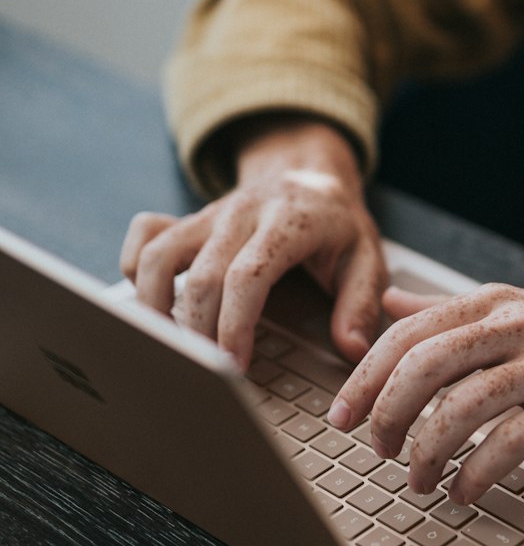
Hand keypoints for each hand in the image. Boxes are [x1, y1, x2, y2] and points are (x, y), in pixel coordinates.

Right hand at [120, 118, 385, 369]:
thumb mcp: (366, 256)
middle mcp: (240, 213)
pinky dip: (135, 271)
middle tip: (207, 373)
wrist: (306, 171)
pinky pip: (144, 237)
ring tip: (172, 348)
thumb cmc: (336, 223)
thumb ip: (361, 303)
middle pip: (201, 276)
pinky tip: (152, 303)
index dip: (235, 325)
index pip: (247, 275)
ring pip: (158, 256)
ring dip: (155, 307)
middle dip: (198, 332)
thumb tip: (352, 350)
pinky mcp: (186, 220)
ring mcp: (208, 215)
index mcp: (288, 221)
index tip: (233, 367)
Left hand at [329, 283, 523, 503]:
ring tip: (418, 480)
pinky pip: (511, 442)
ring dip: (428, 451)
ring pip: (463, 405)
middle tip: (376, 450)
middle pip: (425, 364)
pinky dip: (477, 472)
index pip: (408, 333)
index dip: (366, 376)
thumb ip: (450, 311)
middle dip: (387, 413)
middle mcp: (516, 327)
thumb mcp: (516, 311)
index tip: (342, 415)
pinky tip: (464, 492)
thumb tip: (391, 303)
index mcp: (493, 305)